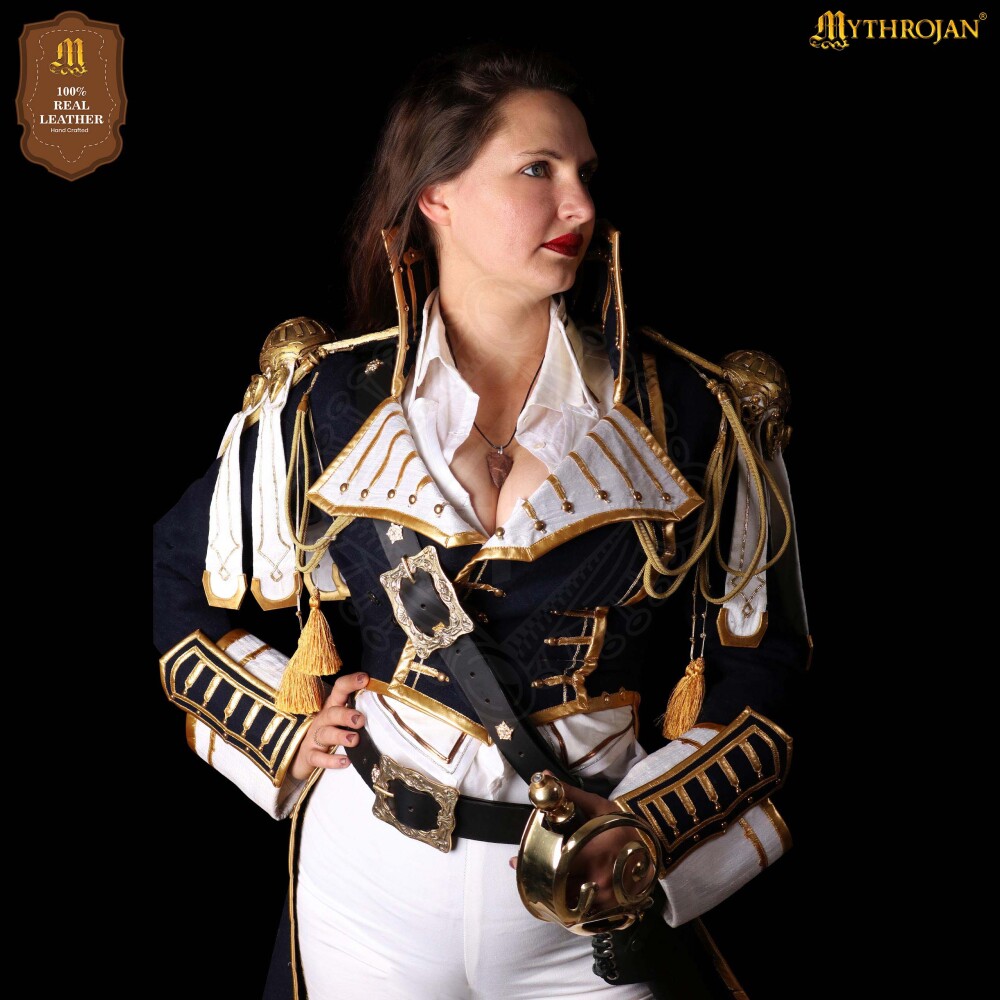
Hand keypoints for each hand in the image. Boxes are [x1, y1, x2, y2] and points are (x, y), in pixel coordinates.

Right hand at [290, 672, 368, 780]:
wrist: (302, 755)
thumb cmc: (330, 732)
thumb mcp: (341, 720)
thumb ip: (359, 713)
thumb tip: (386, 709)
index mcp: (333, 707)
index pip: (339, 690)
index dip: (351, 682)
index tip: (365, 678)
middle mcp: (323, 720)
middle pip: (332, 713)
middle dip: (346, 715)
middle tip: (360, 720)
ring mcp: (315, 737)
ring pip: (325, 734)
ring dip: (340, 736)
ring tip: (354, 740)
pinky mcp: (310, 755)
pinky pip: (318, 757)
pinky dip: (331, 760)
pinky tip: (345, 762)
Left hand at [509, 774, 654, 914]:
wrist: (655, 847)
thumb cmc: (623, 825)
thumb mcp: (599, 807)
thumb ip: (570, 794)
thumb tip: (545, 776)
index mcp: (594, 854)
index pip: (556, 866)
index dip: (534, 864)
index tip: (515, 860)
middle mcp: (601, 881)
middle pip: (559, 890)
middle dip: (541, 882)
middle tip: (528, 872)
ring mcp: (608, 900)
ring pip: (570, 905)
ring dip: (554, 895)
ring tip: (542, 883)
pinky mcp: (612, 910)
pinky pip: (584, 913)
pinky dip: (570, 905)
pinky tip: (562, 894)